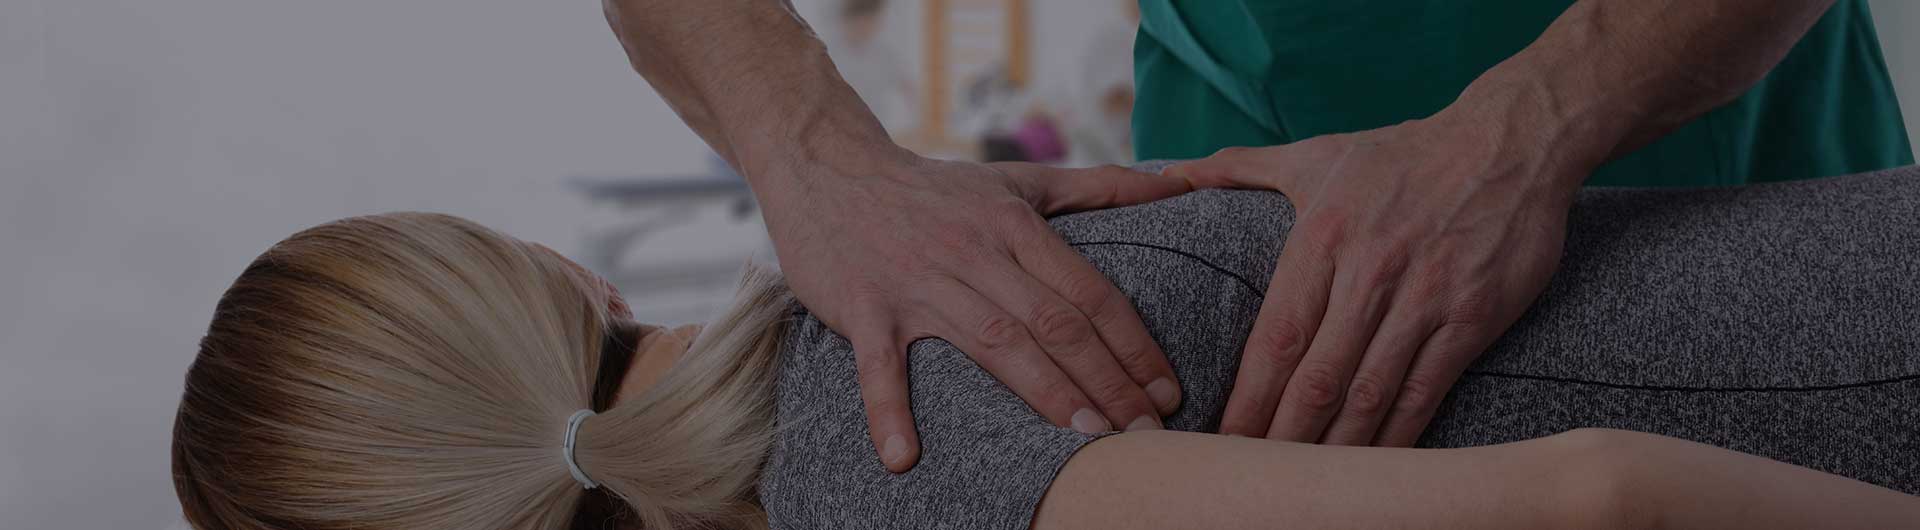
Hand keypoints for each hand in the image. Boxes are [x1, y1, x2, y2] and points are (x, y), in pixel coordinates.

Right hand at [758, 148, 1190, 471]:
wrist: (829, 168)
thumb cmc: (933, 188)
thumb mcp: (1017, 180)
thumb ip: (1098, 186)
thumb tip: (1177, 186)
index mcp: (1014, 225)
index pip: (1088, 291)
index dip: (1133, 344)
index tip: (1167, 392)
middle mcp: (973, 251)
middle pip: (1053, 322)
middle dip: (1106, 380)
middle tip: (1146, 433)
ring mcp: (917, 281)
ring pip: (992, 341)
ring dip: (1043, 393)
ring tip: (1088, 441)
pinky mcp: (863, 305)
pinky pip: (879, 364)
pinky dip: (889, 410)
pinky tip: (904, 459)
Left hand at [1170, 113, 1581, 445]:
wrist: (1511, 141)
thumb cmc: (1402, 154)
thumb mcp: (1318, 155)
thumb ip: (1241, 168)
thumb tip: (1172, 174)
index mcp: (1323, 237)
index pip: (1276, 336)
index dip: (1248, 396)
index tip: (1222, 439)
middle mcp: (1371, 271)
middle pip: (1317, 377)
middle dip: (1281, 437)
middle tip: (1253, 482)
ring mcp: (1425, 298)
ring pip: (1369, 394)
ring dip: (1335, 450)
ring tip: (1305, 492)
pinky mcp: (1472, 317)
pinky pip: (1426, 391)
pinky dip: (1397, 436)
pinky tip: (1373, 470)